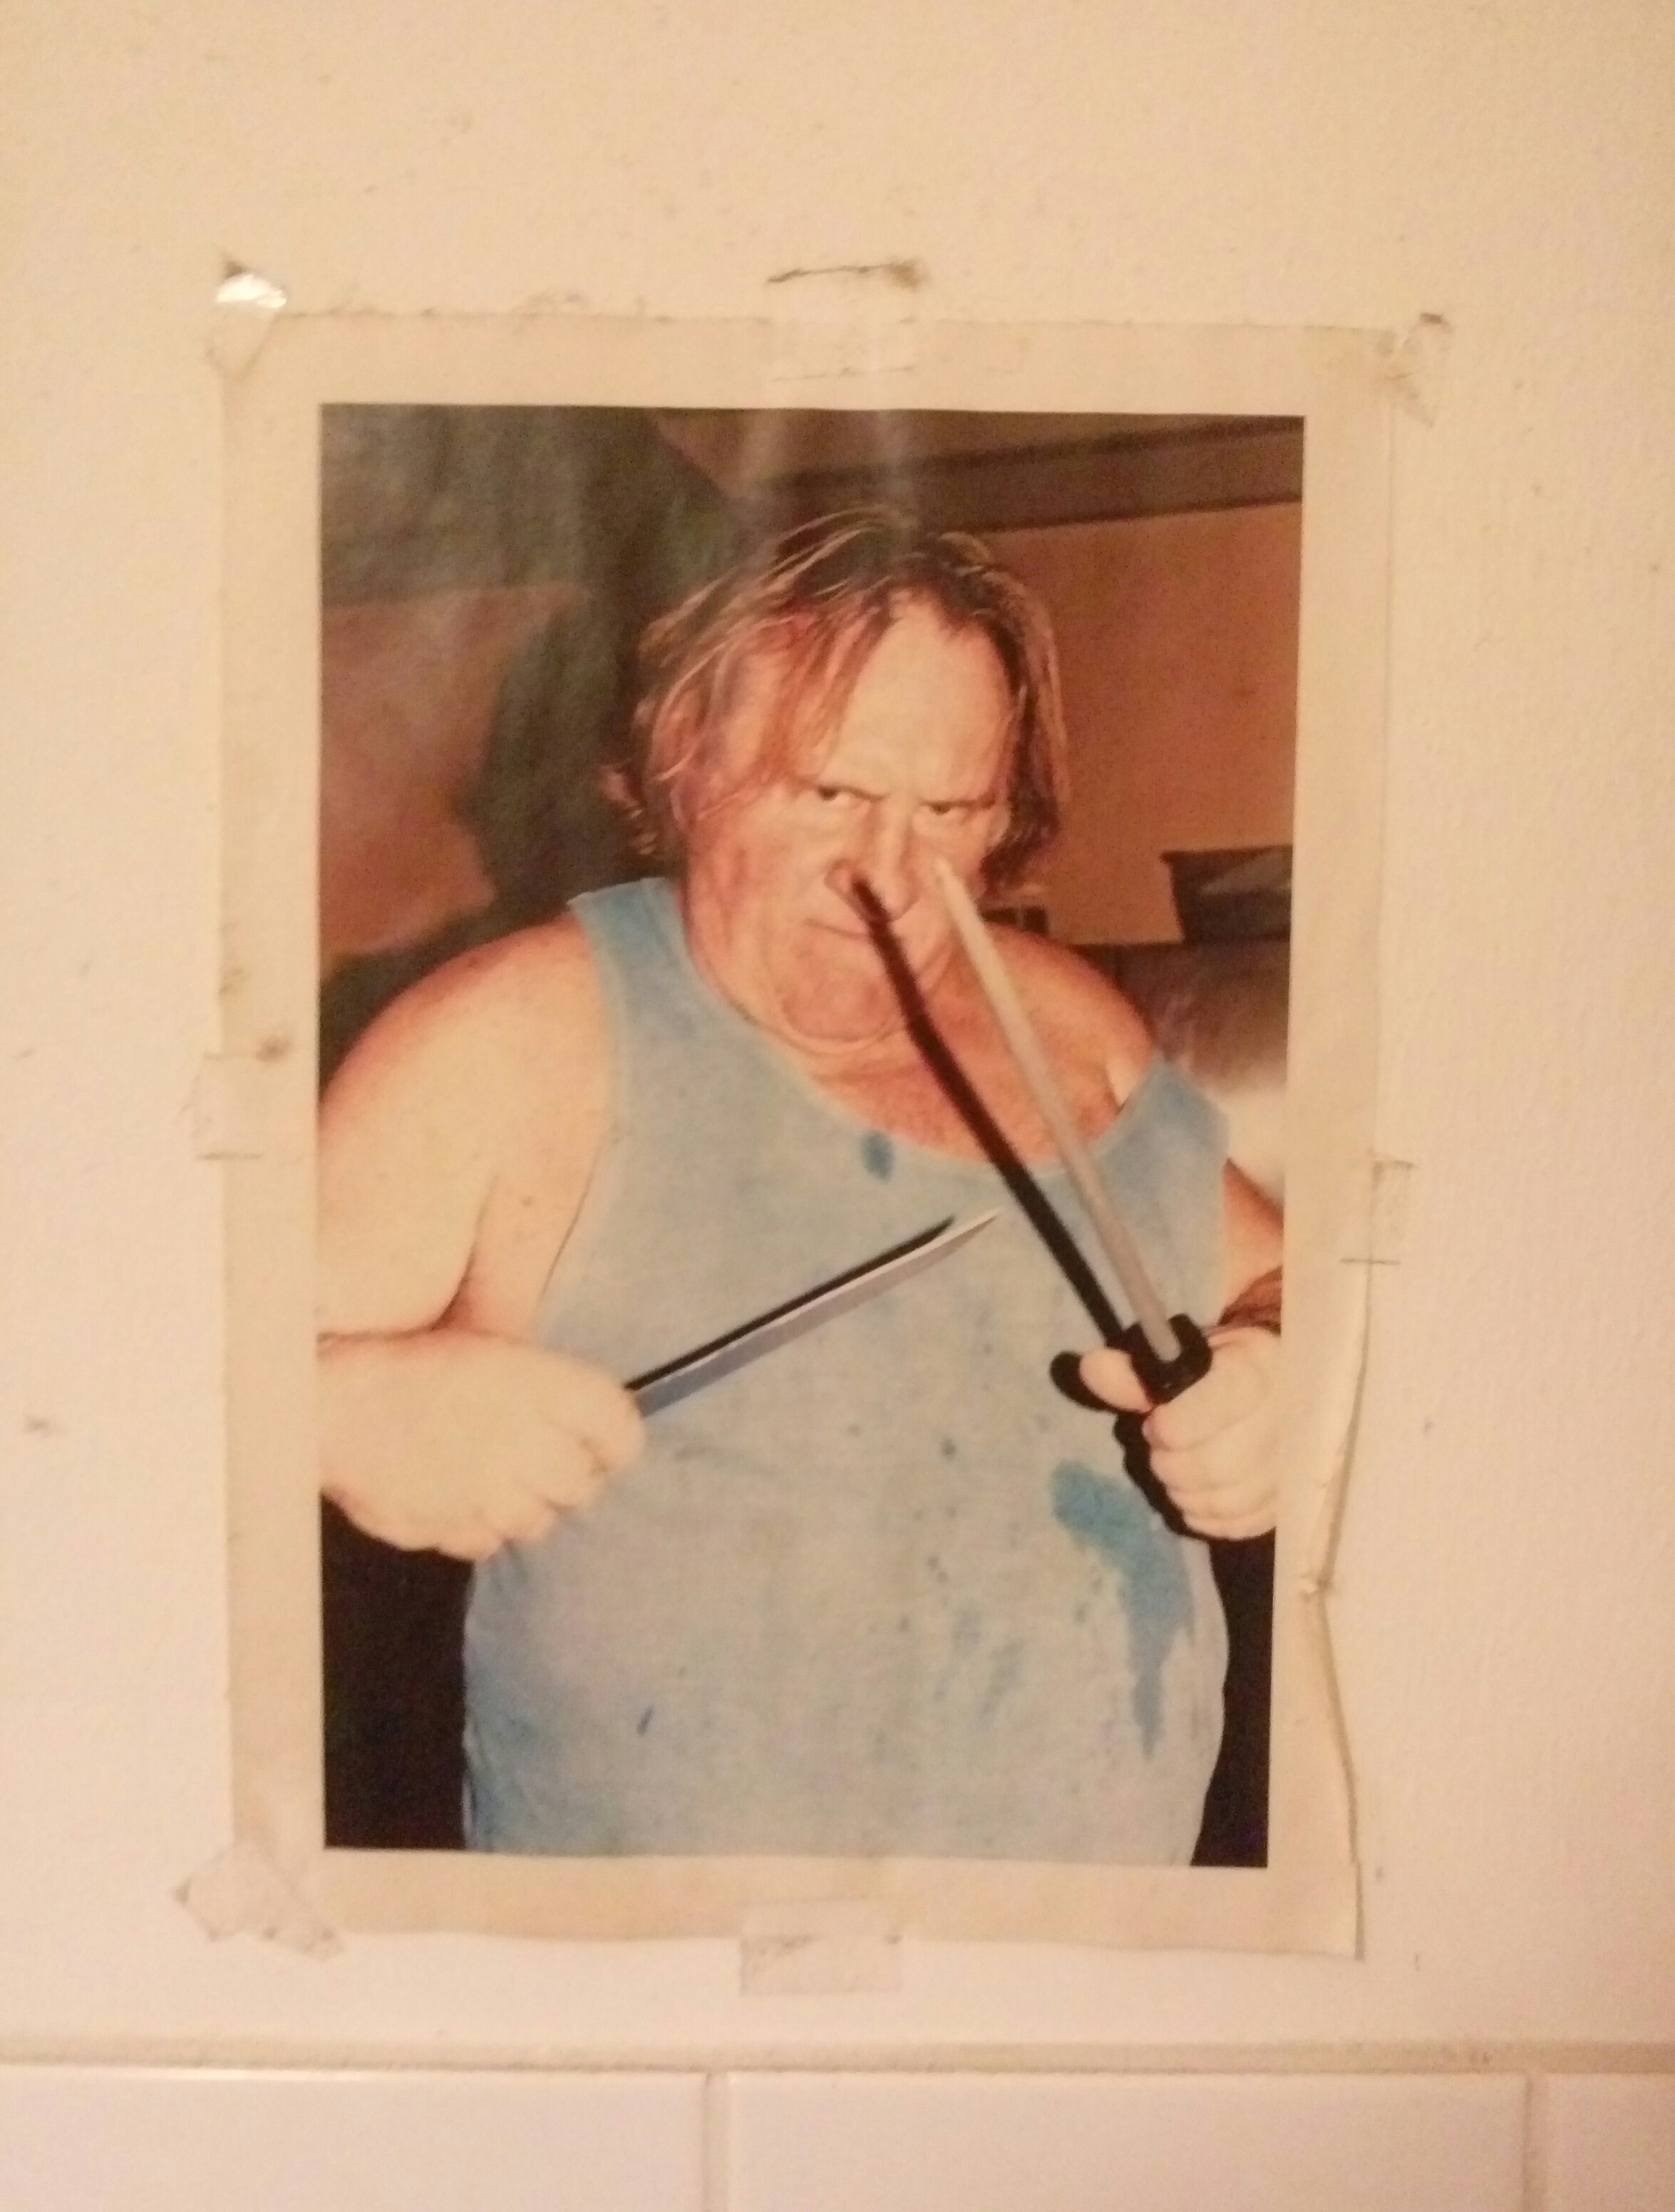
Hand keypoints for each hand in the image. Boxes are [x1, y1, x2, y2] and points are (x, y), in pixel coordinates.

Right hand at [320, 1331, 643, 1560]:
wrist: (332, 1399)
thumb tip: (599, 1431)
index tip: (602, 1443)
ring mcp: (486, 1494)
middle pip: (584, 1485)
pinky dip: (478, 1527)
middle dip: (571, 1476)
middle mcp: (524, 1443)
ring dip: (524, 1505)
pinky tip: (456, 1498)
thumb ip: (551, 1392)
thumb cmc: (417, 1365)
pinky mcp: (448, 1530)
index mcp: (540, 1385)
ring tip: (493, 1479)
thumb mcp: (496, 1353)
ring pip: (538, 1523)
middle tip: (542, 1461)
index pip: (621, 1433)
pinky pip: (487, 1543)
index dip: (615, 1441)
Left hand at [1079, 1326, 1279, 1539]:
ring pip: (1224, 1500)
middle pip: (1213, 1466)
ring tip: (1177, 1469)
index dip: (1167, 1425)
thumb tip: (1091, 1369)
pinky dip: (1205, 1515)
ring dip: (1184, 1492)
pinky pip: (1238, 1524)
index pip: (1206, 1412)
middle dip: (1170, 1463)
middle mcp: (1287, 1419)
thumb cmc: (1218, 1368)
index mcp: (1258, 1370)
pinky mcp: (1288, 1500)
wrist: (1274, 1385)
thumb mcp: (1178, 1354)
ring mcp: (1294, 1465)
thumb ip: (1135, 1369)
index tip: (1156, 1420)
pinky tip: (1196, 1493)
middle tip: (1163, 1449)